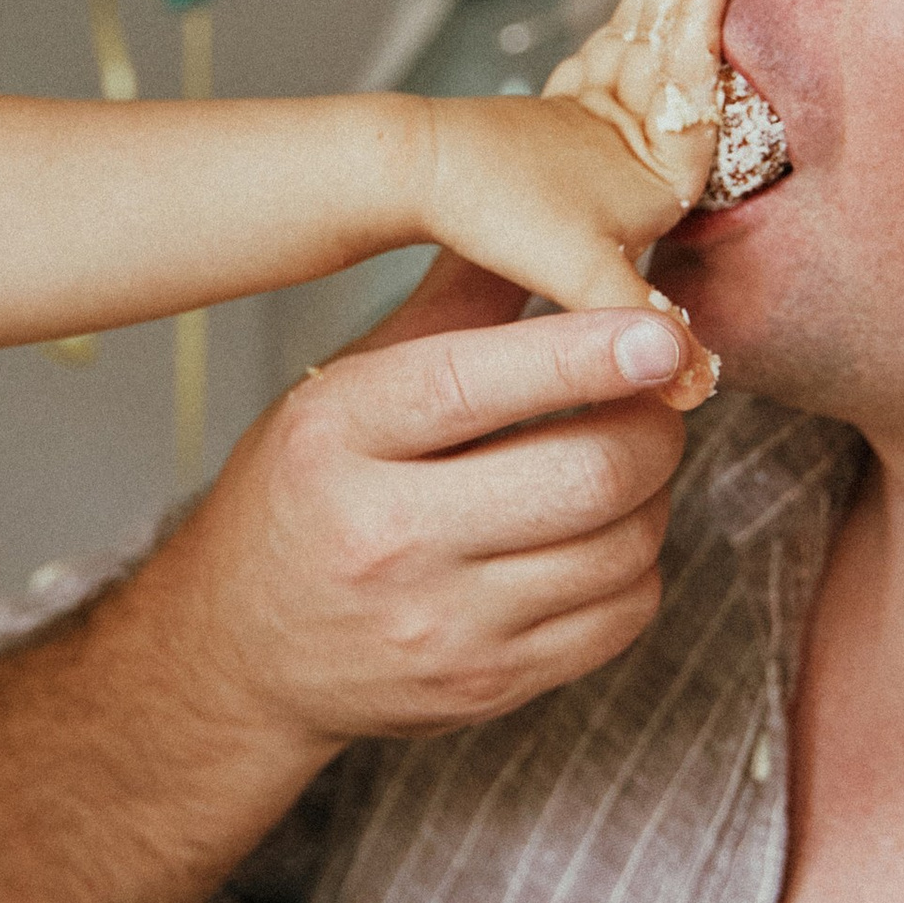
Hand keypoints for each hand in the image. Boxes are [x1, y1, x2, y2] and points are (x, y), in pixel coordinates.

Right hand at [162, 255, 690, 755]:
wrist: (243, 652)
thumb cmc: (300, 496)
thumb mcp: (341, 386)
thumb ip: (448, 309)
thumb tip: (541, 216)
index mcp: (339, 437)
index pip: (475, 386)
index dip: (586, 355)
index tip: (660, 332)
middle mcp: (385, 536)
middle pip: (582, 476)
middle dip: (652, 425)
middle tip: (657, 393)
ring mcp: (441, 625)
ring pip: (621, 548)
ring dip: (653, 492)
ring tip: (627, 456)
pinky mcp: (487, 686)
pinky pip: (620, 618)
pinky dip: (638, 564)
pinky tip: (605, 533)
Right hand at [416, 0, 727, 347]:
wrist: (413, 178)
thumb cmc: (493, 219)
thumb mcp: (582, 276)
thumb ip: (641, 324)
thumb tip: (699, 390)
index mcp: (659, 183)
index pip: (702, 99)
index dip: (710, 33)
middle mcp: (640, 157)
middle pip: (685, 64)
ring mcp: (608, 130)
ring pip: (655, 47)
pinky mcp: (576, 113)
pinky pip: (620, 47)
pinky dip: (638, 8)